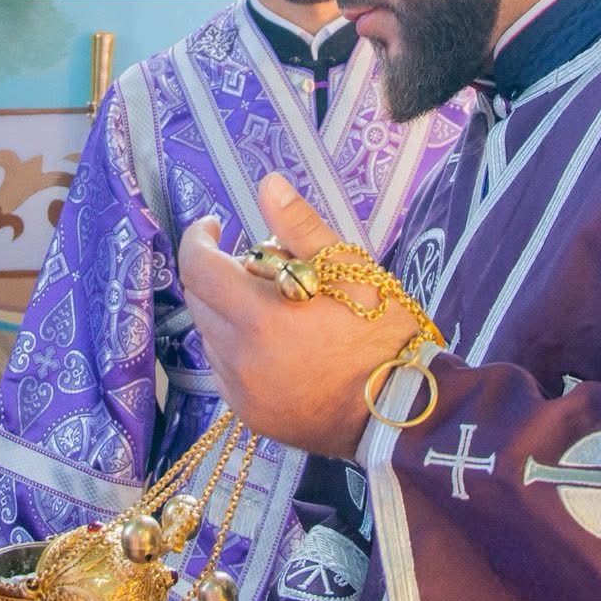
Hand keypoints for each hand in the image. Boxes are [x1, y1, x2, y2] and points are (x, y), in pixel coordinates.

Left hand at [180, 174, 417, 458]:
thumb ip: (302, 227)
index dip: (199, 239)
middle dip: (218, 273)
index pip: (198, 268)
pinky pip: (224, 369)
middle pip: (199, 300)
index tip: (215, 225)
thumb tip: (268, 185)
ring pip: (210, 335)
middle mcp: (239, 358)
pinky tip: (275, 343)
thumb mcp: (350, 269)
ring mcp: (241, 392)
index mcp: (260, 318)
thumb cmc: (382, 334)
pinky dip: (237, 346)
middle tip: (264, 266)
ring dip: (228, 311)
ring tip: (275, 306)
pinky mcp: (250, 415)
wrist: (402, 409)